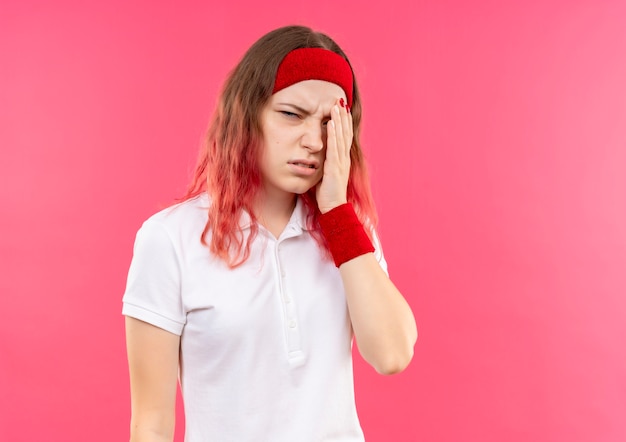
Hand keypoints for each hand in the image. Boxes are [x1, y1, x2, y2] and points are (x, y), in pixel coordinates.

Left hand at [316, 98, 352, 212]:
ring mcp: (341, 162)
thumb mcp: (327, 174)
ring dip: (339, 120)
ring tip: (336, 106)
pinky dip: (334, 134)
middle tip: (340, 100)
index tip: (342, 108)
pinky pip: (334, 148)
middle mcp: (344, 158)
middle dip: (343, 116)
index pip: (345, 136)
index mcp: (342, 159)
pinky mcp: (335, 167)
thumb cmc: (328, 193)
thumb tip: (318, 155)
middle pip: (345, 132)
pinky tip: (332, 123)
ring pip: (341, 137)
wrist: (334, 208)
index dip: (344, 122)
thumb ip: (325, 163)